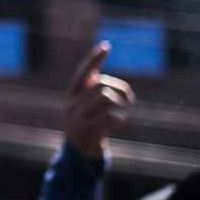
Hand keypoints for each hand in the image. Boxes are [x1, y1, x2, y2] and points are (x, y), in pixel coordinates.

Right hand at [63, 44, 131, 160]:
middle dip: (120, 90)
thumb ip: (94, 86)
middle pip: (101, 85)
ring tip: (123, 113)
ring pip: (106, 98)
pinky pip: (108, 116)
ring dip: (120, 105)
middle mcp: (71, 102)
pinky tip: (120, 121)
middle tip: (129, 99)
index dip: (94, 58)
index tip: (107, 46)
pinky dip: (120, 117)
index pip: (83, 71)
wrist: (80, 153)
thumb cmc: (89, 124)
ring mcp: (76, 117)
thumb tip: (103, 57)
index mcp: (72, 93)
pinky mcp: (85, 130)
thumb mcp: (88, 104)